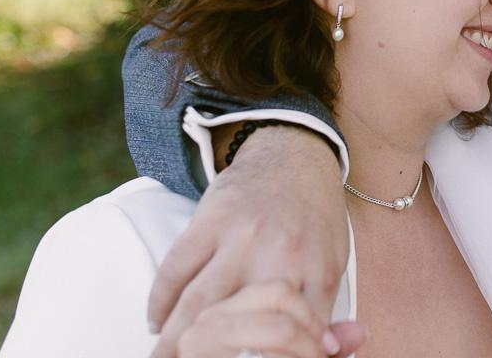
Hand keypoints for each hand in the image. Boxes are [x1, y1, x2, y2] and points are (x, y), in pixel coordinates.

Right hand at [148, 125, 353, 357]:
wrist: (296, 154)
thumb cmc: (315, 219)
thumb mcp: (334, 263)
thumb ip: (326, 311)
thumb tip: (328, 354)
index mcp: (316, 274)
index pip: (291, 337)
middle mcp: (280, 257)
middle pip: (238, 325)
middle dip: (208, 357)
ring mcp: (243, 237)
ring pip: (198, 302)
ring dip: (173, 338)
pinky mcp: (212, 218)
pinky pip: (176, 266)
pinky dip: (160, 299)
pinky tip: (156, 321)